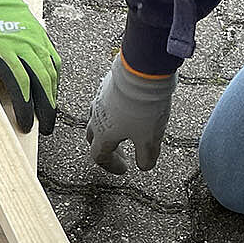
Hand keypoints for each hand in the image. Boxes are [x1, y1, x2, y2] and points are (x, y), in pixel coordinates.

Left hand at [0, 0, 60, 133]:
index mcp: (2, 49)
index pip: (20, 85)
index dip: (26, 108)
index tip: (26, 124)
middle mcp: (22, 45)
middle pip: (41, 82)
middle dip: (45, 107)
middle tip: (45, 128)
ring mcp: (32, 37)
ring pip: (50, 70)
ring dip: (53, 93)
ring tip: (51, 112)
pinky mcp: (37, 30)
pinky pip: (51, 56)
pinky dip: (54, 73)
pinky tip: (52, 84)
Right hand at [86, 54, 175, 173]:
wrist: (142, 73)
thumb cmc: (143, 107)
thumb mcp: (149, 139)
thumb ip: (146, 157)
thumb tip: (144, 166)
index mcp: (103, 135)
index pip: (100, 156)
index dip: (111, 165)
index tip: (124, 169)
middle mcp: (96, 119)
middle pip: (94, 139)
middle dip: (107, 149)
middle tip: (121, 154)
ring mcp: (100, 101)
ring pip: (97, 120)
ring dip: (107, 130)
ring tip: (122, 131)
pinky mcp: (106, 86)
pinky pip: (105, 104)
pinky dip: (112, 113)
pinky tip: (124, 110)